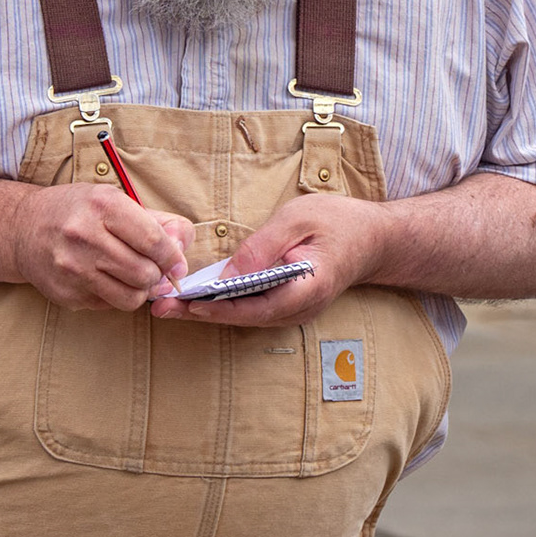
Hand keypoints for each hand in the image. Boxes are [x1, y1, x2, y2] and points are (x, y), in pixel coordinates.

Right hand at [11, 184, 192, 311]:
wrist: (23, 228)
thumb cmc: (78, 211)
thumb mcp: (116, 200)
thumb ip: (158, 222)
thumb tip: (183, 250)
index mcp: (102, 205)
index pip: (153, 240)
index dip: (172, 257)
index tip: (176, 263)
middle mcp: (84, 235)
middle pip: (145, 273)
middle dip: (156, 275)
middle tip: (150, 267)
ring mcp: (72, 268)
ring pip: (131, 297)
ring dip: (139, 290)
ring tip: (131, 275)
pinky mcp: (65, 293)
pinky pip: (108, 305)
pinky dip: (114, 295)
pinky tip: (103, 278)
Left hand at [153, 195, 389, 327]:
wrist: (375, 239)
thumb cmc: (340, 223)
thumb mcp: (300, 219)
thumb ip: (264, 246)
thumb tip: (230, 271)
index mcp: (305, 289)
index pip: (254, 308)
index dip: (217, 309)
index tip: (185, 305)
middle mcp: (299, 309)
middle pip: (243, 317)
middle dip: (200, 314)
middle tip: (161, 308)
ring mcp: (295, 311)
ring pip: (245, 316)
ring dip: (208, 311)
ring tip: (170, 304)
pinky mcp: (288, 305)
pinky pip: (252, 309)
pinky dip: (224, 304)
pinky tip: (199, 296)